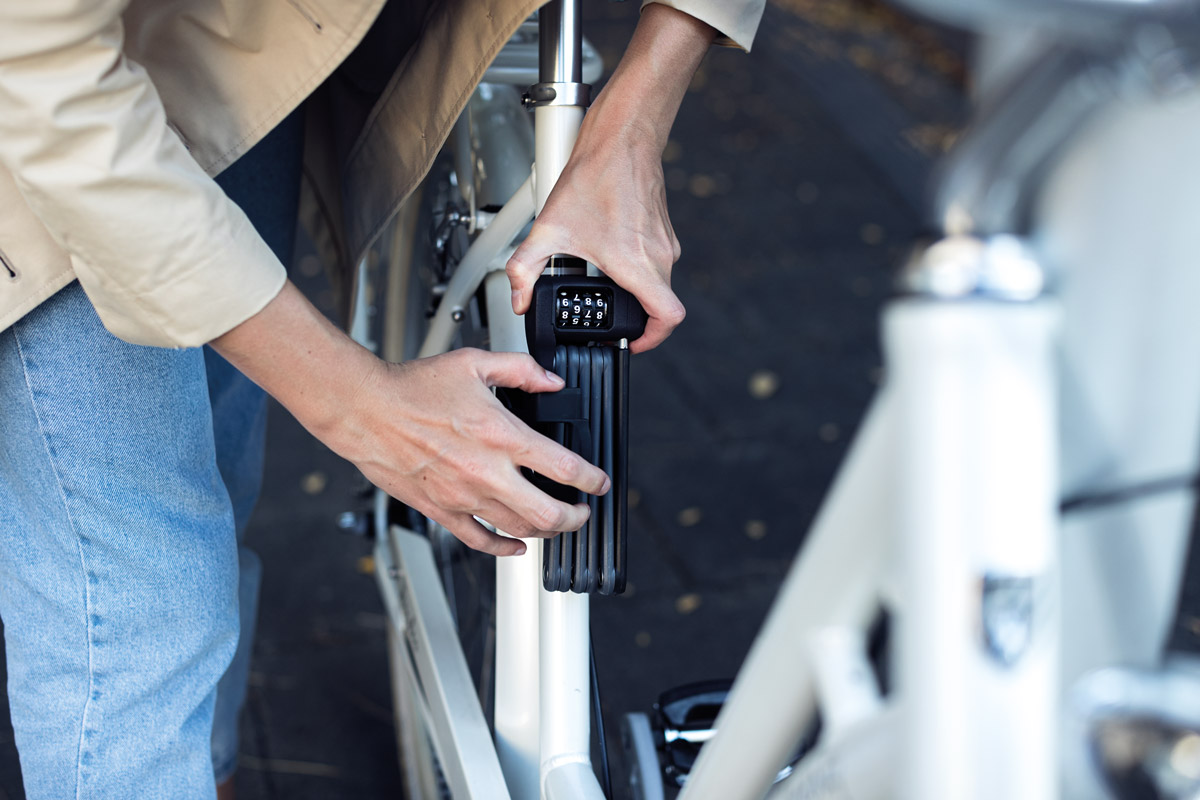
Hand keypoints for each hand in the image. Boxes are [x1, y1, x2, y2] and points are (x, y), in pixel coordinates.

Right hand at [336, 348, 610, 556]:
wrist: (365, 409)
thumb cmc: (412, 387)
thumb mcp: (474, 364)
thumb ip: (521, 370)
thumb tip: (553, 381)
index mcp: (500, 435)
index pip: (562, 467)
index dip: (591, 480)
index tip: (599, 482)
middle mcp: (485, 471)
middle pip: (547, 513)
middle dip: (575, 518)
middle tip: (583, 512)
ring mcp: (462, 496)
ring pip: (517, 530)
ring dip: (545, 532)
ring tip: (556, 524)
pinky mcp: (440, 510)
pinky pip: (478, 540)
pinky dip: (503, 547)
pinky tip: (515, 545)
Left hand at [506, 130, 683, 353]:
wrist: (621, 139)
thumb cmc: (596, 175)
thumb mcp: (548, 229)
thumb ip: (524, 270)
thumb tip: (518, 299)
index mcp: (637, 264)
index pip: (668, 318)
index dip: (653, 339)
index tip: (631, 341)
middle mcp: (659, 257)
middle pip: (661, 306)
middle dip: (637, 320)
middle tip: (611, 321)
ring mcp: (666, 243)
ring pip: (660, 284)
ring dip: (638, 294)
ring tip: (608, 286)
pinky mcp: (665, 231)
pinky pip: (658, 263)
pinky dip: (640, 270)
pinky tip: (612, 256)